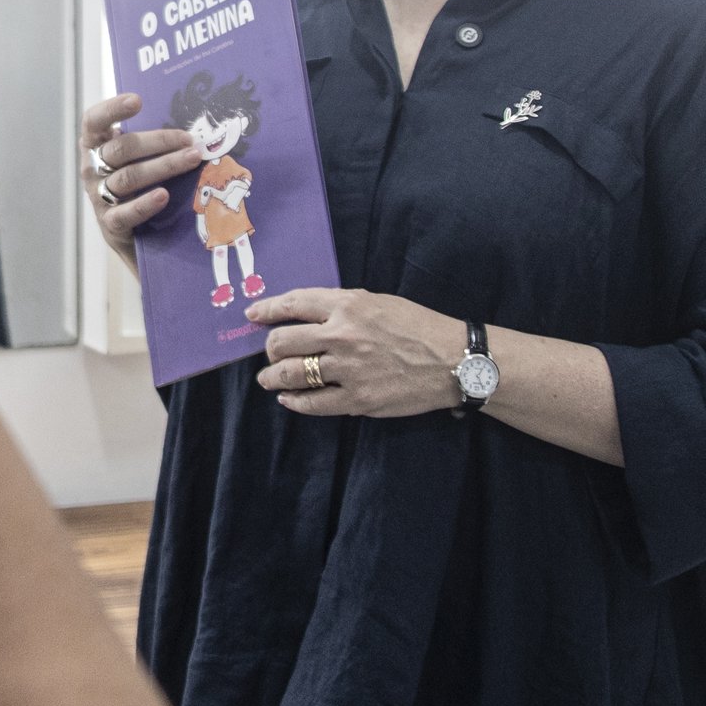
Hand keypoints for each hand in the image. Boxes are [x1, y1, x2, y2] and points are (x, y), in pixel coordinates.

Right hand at [77, 95, 206, 274]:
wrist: (130, 236)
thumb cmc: (137, 185)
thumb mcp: (136, 159)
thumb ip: (149, 141)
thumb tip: (191, 121)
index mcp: (95, 146)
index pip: (94, 121)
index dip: (112, 109)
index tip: (137, 100)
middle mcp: (92, 168)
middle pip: (121, 149)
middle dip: (158, 141)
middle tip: (189, 139)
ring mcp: (98, 196)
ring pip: (129, 177)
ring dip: (163, 166)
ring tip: (191, 160)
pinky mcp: (110, 224)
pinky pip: (125, 213)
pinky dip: (144, 204)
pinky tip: (164, 196)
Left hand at [248, 288, 465, 418]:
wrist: (452, 361)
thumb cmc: (418, 327)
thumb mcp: (378, 302)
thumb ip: (342, 306)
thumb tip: (305, 314)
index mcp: (348, 306)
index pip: (293, 304)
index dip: (267, 309)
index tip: (253, 314)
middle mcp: (342, 335)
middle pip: (282, 342)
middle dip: (269, 349)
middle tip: (270, 354)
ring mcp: (347, 370)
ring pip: (289, 374)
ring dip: (272, 378)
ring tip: (269, 380)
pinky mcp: (357, 400)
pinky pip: (311, 403)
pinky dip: (293, 402)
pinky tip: (289, 399)